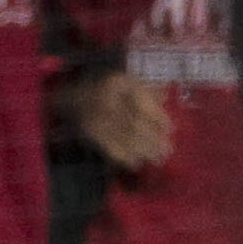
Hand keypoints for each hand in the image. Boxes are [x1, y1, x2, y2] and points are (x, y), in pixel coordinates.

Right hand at [56, 66, 170, 171]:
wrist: (72, 99)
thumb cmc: (106, 89)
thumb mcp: (126, 80)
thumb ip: (146, 88)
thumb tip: (165, 98)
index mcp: (116, 84)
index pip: (140, 101)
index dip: (157, 116)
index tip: (170, 128)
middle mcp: (105, 101)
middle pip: (133, 123)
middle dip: (153, 139)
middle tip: (167, 150)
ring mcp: (96, 120)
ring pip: (123, 138)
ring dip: (143, 151)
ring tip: (158, 159)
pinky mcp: (90, 135)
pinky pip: (110, 148)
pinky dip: (125, 158)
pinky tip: (137, 163)